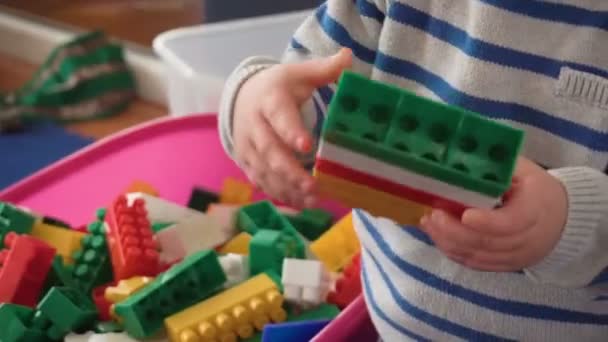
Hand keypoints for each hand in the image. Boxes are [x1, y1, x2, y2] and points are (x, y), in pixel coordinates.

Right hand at [232, 48, 351, 207]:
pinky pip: (262, 182)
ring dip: (287, 188)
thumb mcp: (299, 74)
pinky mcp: (248, 164)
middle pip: (269, 150)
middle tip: (313, 186)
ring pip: (265, 171)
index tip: (307, 146)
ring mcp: (248, 148)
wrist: (242, 99)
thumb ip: (324, 70)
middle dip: (290, 170)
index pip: (278, 116)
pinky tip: (302, 204)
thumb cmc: (279, 88)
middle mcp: (254, 126)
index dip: (290, 132)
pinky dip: (281, 195)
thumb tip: (349, 57)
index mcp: (268, 100)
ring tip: (312, 200)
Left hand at [419, 157, 568, 271]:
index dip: (486, 222)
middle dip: (455, 231)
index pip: (511, 223)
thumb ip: (499, 167)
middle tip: (433, 215)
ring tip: (428, 223)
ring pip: (478, 256)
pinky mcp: (504, 266)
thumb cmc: (536, 188)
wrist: (562, 219)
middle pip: (487, 242)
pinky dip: (454, 252)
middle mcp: (527, 239)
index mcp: (536, 210)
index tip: (464, 215)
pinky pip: (475, 264)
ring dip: (448, 242)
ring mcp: (515, 256)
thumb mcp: (524, 170)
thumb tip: (464, 156)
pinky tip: (438, 237)